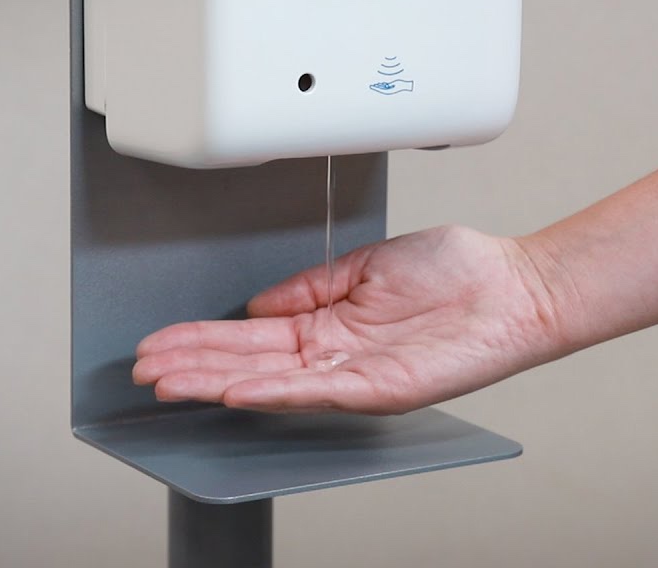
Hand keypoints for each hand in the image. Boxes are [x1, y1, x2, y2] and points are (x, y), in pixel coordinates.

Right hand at [133, 226, 565, 414]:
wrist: (513, 285)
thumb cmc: (455, 272)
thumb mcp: (365, 264)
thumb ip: (309, 286)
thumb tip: (258, 305)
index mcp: (329, 323)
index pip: (250, 337)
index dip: (202, 339)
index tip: (161, 340)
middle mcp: (337, 354)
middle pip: (249, 363)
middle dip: (194, 365)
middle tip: (145, 369)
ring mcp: (357, 374)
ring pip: (273, 383)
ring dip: (218, 383)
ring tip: (171, 383)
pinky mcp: (384, 387)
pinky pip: (320, 392)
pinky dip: (276, 392)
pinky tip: (237, 390)